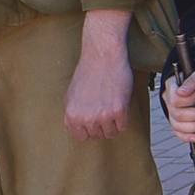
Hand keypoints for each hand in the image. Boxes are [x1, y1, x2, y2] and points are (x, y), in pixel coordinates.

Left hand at [64, 9, 136, 140]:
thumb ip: (73, 114)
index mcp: (72, 116)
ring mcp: (102, 116)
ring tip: (111, 107)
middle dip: (101, 124)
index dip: (88, 129)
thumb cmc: (88, 72)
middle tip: (104, 109)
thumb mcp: (71, 95)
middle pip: (97, 136)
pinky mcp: (118, 111)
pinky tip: (119, 105)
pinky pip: (123, 126)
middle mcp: (86, 118)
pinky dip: (123, 118)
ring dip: (113, 123)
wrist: (103, 57)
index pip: (81, 137)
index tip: (93, 120)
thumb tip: (78, 127)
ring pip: (111, 133)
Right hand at [162, 70, 194, 144]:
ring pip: (177, 125)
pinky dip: (186, 136)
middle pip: (177, 114)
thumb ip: (192, 81)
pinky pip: (178, 133)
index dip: (189, 100)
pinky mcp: (179, 122)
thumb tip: (181, 92)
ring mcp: (173, 112)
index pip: (174, 100)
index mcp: (171, 87)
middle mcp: (169, 101)